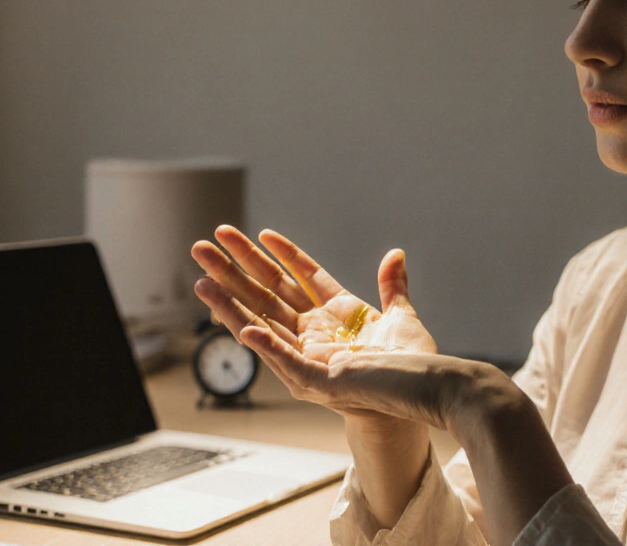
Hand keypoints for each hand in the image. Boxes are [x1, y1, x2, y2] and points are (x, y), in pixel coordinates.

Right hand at [190, 226, 438, 422]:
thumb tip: (395, 255)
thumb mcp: (401, 317)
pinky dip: (266, 345)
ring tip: (202, 280)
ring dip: (231, 304)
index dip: (281, 253)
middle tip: (203, 244)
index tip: (261, 233)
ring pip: (262, 323)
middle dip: (234, 269)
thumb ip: (392, 286)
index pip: (301, 275)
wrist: (423, 393)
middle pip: (268, 293)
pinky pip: (285, 360)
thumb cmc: (412, 364)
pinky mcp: (315, 379)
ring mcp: (310, 356)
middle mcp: (316, 333)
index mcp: (336, 314)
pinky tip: (244, 328)